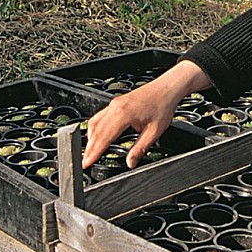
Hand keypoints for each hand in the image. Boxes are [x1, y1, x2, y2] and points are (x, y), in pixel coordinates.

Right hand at [82, 60, 210, 169]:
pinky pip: (100, 116)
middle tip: (84, 161)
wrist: (167, 88)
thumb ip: (139, 149)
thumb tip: (130, 163)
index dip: (94, 152)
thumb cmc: (163, 106)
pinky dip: (95, 128)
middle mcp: (115, 107)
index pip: (103, 137)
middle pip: (95, 130)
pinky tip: (97, 136)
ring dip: (90, 138)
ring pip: (95, 122)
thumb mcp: (154, 132)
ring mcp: (114, 104)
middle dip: (89, 148)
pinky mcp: (116, 102)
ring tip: (89, 152)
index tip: (86, 163)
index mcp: (123, 115)